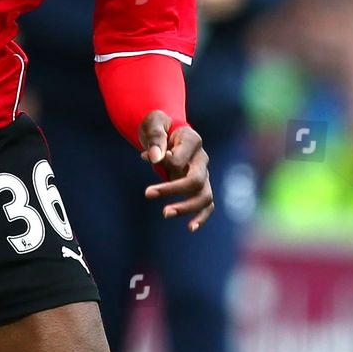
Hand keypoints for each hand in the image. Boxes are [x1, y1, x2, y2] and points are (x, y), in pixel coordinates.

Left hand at [139, 111, 213, 231]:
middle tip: (147, 193)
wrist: (166, 131)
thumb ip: (155, 138)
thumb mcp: (153, 123)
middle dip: (172, 190)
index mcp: (193, 140)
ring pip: (204, 196)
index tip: (145, 157)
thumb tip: (154, 158)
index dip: (164, 162)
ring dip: (186, 207)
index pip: (180, 158)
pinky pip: (206, 205)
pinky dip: (201, 217)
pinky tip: (190, 228)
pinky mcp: (199, 187)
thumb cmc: (158, 126)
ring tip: (165, 213)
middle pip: (196, 180)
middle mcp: (202, 159)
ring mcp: (203, 174)